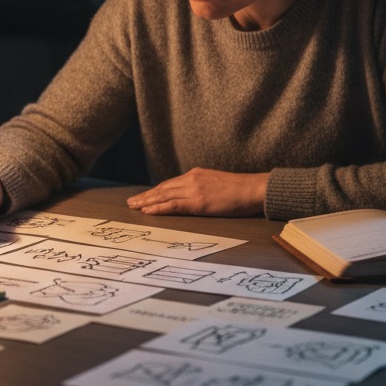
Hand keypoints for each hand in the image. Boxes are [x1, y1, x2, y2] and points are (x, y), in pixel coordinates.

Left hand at [126, 167, 267, 216]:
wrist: (253, 189)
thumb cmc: (241, 190)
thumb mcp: (218, 183)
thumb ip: (204, 187)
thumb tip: (197, 197)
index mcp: (197, 174)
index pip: (171, 184)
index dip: (156, 191)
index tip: (145, 196)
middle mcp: (192, 179)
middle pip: (163, 188)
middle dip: (146, 196)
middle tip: (131, 202)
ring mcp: (194, 189)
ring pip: (163, 196)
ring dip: (146, 202)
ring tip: (134, 207)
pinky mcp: (198, 201)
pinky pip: (173, 205)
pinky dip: (158, 208)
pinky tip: (147, 211)